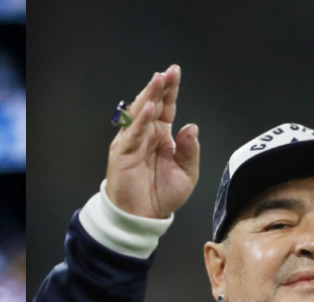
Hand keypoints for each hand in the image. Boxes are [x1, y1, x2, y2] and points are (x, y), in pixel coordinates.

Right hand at [106, 65, 200, 218]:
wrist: (144, 217)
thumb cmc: (162, 195)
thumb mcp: (187, 173)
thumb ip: (190, 150)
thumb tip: (191, 126)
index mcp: (161, 135)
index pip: (167, 107)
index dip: (170, 90)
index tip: (175, 72)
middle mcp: (146, 134)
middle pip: (152, 104)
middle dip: (159, 87)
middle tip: (168, 72)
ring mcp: (132, 142)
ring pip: (140, 114)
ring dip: (148, 96)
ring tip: (158, 80)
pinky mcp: (122, 154)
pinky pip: (131, 134)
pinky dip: (139, 121)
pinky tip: (148, 108)